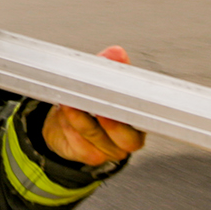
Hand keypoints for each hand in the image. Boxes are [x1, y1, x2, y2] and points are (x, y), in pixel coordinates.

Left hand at [43, 46, 145, 166]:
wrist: (66, 122)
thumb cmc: (91, 103)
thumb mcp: (102, 82)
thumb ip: (111, 67)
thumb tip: (117, 54)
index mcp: (139, 121)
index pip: (146, 120)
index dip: (137, 109)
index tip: (123, 94)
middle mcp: (127, 141)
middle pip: (126, 137)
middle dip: (110, 119)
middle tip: (95, 101)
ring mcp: (108, 151)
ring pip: (96, 135)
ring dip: (80, 116)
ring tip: (69, 99)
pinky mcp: (88, 156)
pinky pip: (79, 143)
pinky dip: (70, 125)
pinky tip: (65, 112)